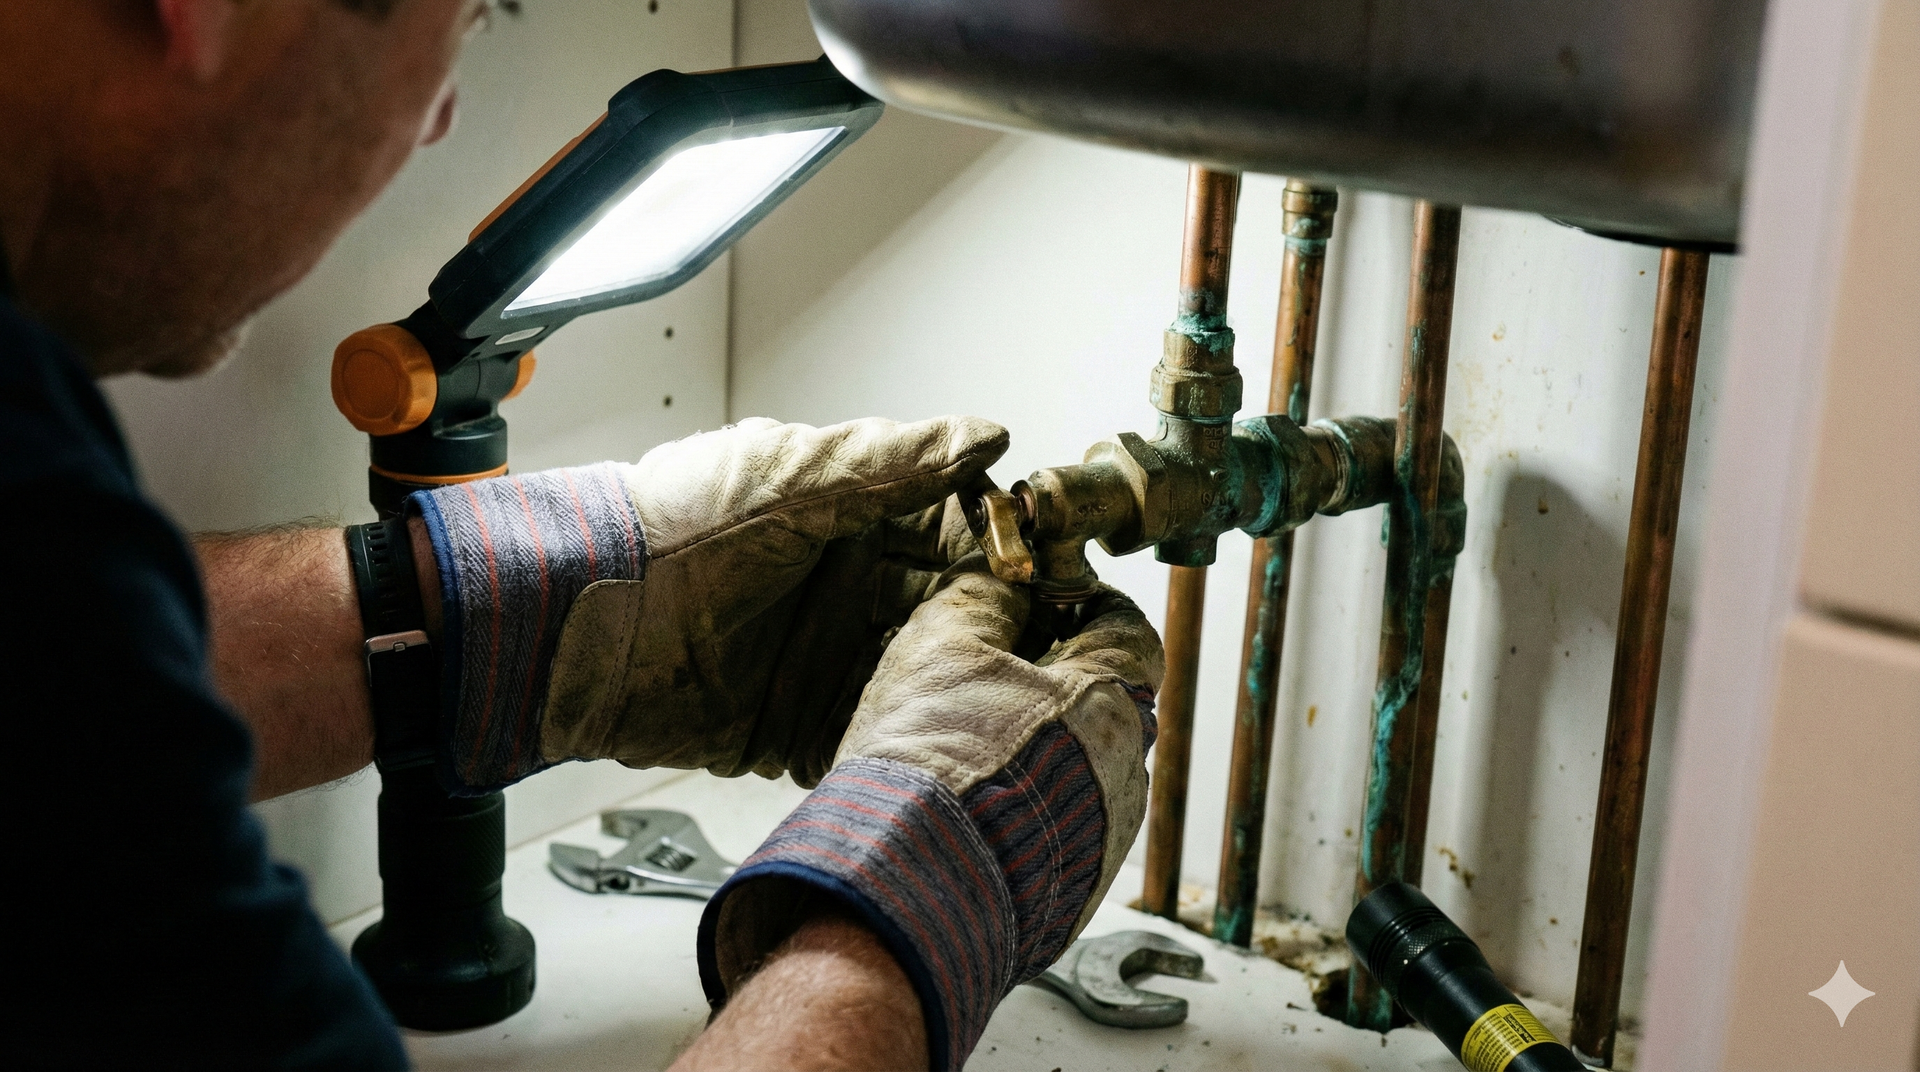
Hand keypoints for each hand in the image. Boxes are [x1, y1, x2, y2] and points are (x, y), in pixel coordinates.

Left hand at [411, 416, 1004, 791]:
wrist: (576, 623)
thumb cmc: (671, 528)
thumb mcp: (794, 479)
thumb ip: (892, 462)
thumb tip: (986, 433)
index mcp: (849, 514)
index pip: (955, 524)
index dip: (1007, 543)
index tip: (1061, 567)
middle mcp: (845, 585)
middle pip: (951, 607)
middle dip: (1002, 626)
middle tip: (1059, 648)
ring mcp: (824, 656)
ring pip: (921, 672)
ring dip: (961, 688)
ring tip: (1016, 707)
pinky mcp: (795, 722)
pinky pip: (867, 733)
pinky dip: (902, 741)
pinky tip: (943, 751)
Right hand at [696, 561, 1164, 1070]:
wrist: (902, 891)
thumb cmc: (927, 757)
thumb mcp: (943, 642)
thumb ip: (986, 597)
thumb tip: (1007, 586)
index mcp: (1112, 704)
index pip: (1129, 630)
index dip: (1083, 603)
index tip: (1040, 599)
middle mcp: (1127, 773)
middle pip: (1105, 700)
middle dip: (1053, 677)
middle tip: (988, 668)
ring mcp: (1105, 841)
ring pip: (1080, 769)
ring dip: (1037, 748)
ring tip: (963, 745)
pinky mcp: (1075, 893)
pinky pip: (1059, 830)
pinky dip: (1024, 809)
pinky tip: (967, 807)